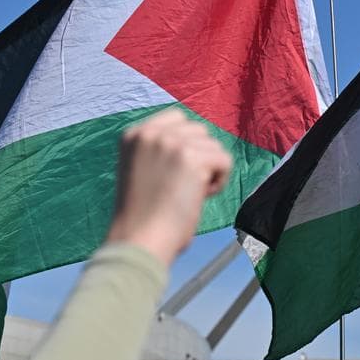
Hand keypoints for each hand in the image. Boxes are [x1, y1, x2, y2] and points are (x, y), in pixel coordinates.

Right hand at [105, 109, 232, 266]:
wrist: (139, 240)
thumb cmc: (143, 217)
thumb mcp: (144, 170)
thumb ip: (163, 150)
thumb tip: (202, 140)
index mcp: (134, 134)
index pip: (178, 119)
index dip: (188, 145)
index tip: (178, 174)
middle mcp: (151, 133)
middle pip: (199, 131)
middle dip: (199, 158)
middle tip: (182, 188)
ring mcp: (171, 142)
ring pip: (214, 146)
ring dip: (210, 171)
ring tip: (188, 195)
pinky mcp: (191, 157)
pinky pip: (225, 161)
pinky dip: (220, 182)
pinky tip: (199, 198)